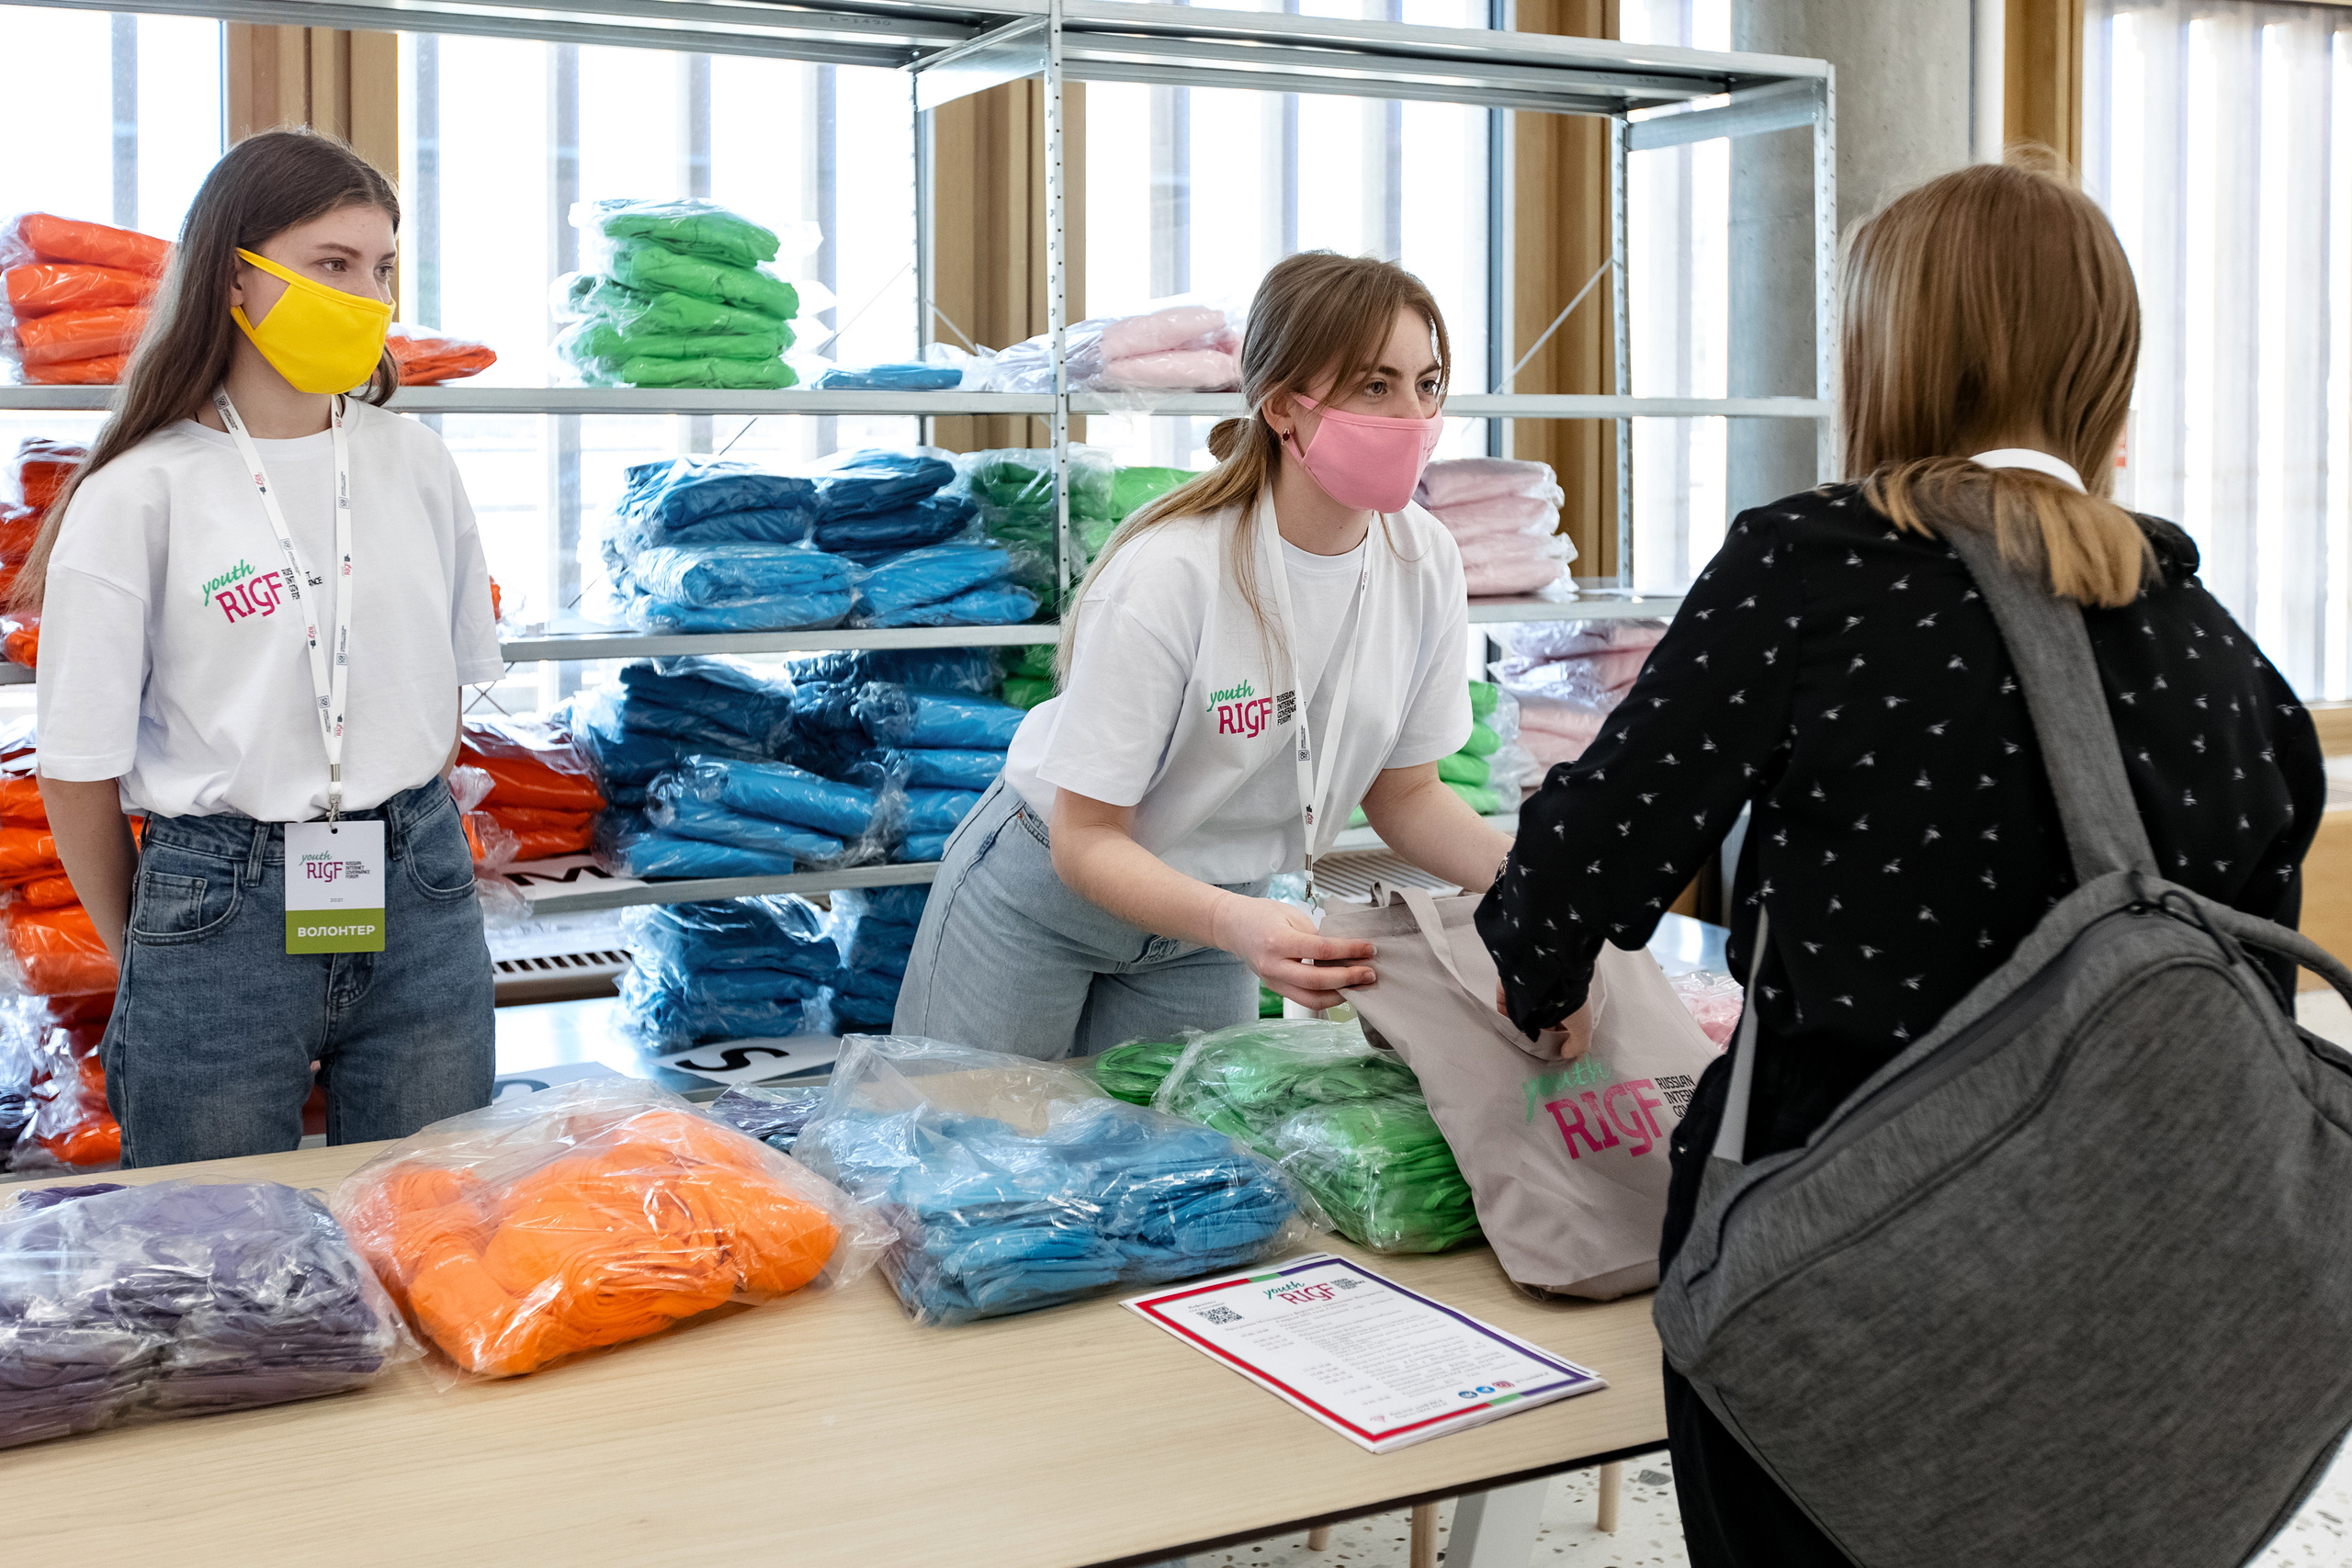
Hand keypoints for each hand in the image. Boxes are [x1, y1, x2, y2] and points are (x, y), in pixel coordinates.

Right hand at [1214, 895, 1376, 1010]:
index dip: (1349, 951)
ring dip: (1340, 995)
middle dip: (1349, 979)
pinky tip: (1341, 987)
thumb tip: (1345, 950)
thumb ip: (1316, 934)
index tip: (1369, 948)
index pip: (1321, 950)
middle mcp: (1273, 966)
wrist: (1233, 926)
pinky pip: (1304, 999)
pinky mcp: (1276, 989)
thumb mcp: (1291, 915)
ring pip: (1312, 999)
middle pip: (1317, 981)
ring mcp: (1273, 981)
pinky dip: (1326, 996)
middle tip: (1369, 973)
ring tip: (1359, 984)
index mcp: (1277, 941)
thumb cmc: (1261, 915)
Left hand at [1496, 981, 1592, 1060]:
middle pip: (1542, 1020)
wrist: (1548, 974)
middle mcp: (1548, 996)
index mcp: (1568, 1002)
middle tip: (1536, 1048)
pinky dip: (1505, 1018)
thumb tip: (1567, 1054)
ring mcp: (1528, 991)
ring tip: (1521, 1042)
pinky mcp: (1509, 988)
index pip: (1563, 1023)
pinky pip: (1504, 1007)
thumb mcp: (1583, 1027)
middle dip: (1540, 1035)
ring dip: (1522, 1028)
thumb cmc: (1568, 999)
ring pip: (1523, 1015)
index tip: (1555, 1050)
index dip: (1560, 1037)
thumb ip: (1578, 1045)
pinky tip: (1508, 1030)